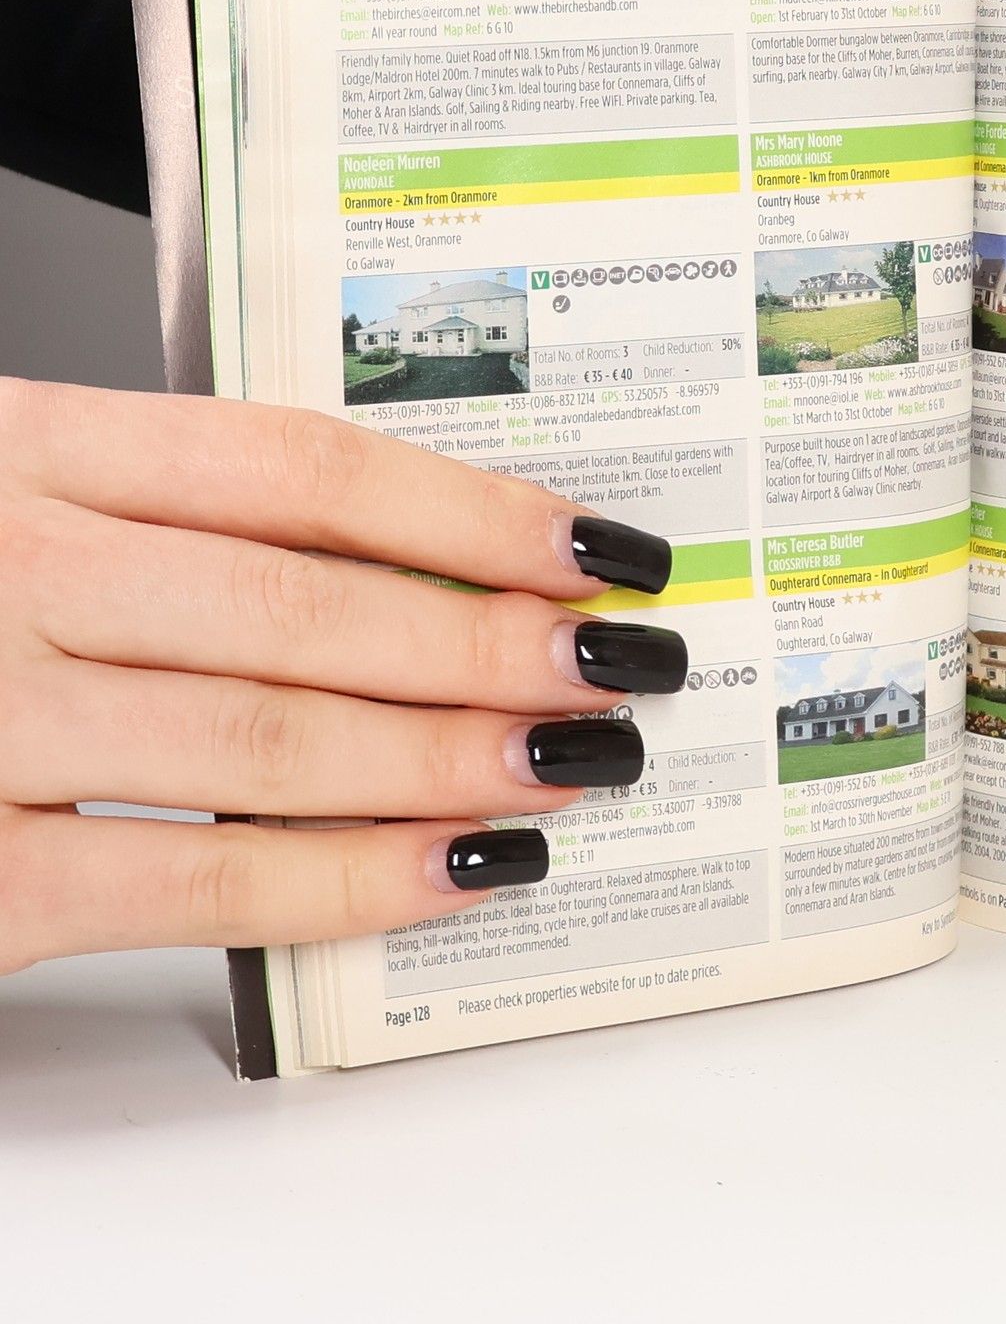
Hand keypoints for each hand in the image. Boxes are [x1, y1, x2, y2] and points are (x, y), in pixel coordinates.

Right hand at [0, 379, 686, 973]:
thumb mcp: (23, 496)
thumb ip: (178, 512)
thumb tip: (421, 554)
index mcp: (27, 445)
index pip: (299, 464)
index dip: (471, 506)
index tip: (593, 546)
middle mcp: (5, 565)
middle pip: (308, 598)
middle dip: (493, 640)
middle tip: (626, 664)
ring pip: (270, 733)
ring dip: (453, 753)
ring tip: (581, 759)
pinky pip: (193, 877)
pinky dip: (345, 877)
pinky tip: (460, 866)